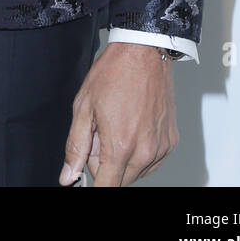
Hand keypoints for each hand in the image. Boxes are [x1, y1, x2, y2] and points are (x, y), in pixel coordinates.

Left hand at [59, 42, 178, 186]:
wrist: (144, 53)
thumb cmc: (114, 74)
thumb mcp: (84, 107)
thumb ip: (76, 147)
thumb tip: (68, 177)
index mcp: (120, 146)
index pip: (107, 187)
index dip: (94, 181)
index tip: (88, 176)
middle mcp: (144, 152)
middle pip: (119, 179)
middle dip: (105, 163)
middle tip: (100, 132)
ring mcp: (160, 147)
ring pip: (136, 171)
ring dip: (123, 158)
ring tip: (118, 124)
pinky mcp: (171, 141)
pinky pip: (151, 160)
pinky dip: (140, 151)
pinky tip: (133, 126)